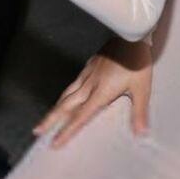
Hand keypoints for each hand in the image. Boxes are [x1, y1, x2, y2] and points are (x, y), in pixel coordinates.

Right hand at [35, 38, 152, 146]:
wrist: (131, 35)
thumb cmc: (138, 62)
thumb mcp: (142, 88)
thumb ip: (139, 111)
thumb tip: (141, 133)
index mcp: (101, 92)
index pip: (80, 116)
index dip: (67, 131)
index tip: (54, 142)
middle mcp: (89, 84)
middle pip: (65, 105)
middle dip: (51, 120)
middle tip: (37, 131)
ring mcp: (87, 73)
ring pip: (67, 94)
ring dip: (55, 108)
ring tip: (47, 118)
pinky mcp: (89, 65)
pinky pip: (73, 83)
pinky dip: (65, 94)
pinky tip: (66, 96)